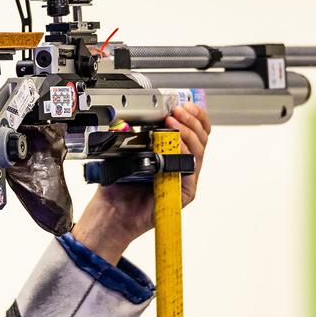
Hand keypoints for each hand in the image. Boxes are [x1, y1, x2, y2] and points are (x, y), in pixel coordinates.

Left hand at [71, 103, 210, 262]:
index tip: (185, 105)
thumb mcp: (130, 150)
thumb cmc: (120, 184)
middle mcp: (183, 165)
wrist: (113, 211)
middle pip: (201, 138)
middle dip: (191, 120)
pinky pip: (190, 168)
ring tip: (173, 122)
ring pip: (199, 150)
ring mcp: (186, 179)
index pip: (195, 131)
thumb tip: (144, 115)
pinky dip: (184, 152)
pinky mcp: (186, 192)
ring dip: (187, 132)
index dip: (195, 116)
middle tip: (178, 111)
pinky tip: (175, 143)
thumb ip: (142, 134)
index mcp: (174, 153)